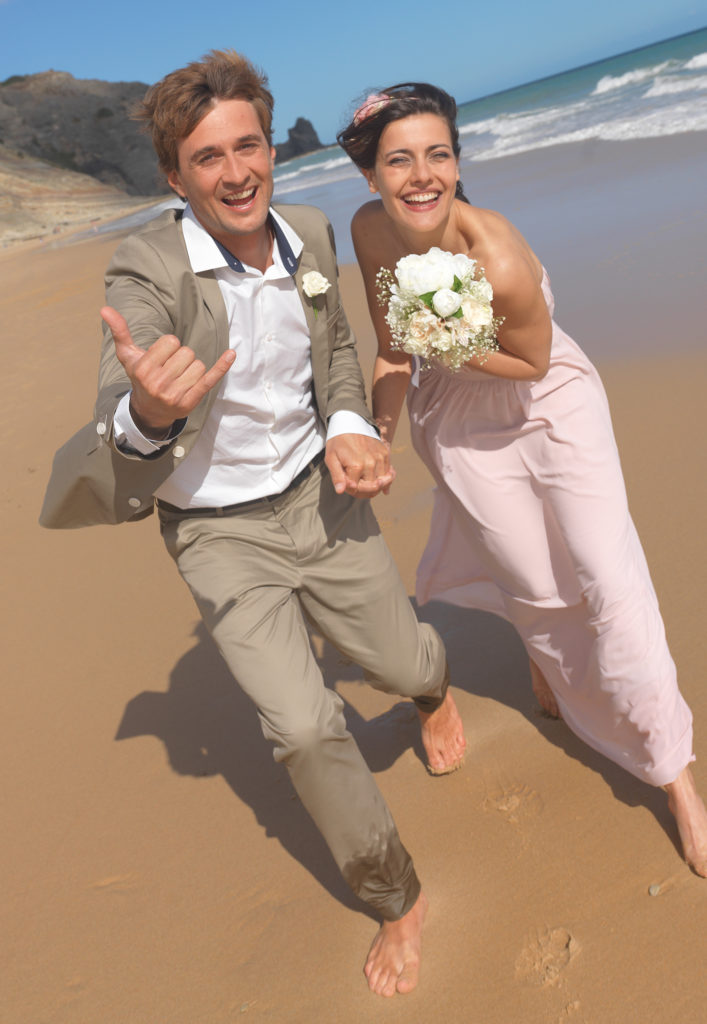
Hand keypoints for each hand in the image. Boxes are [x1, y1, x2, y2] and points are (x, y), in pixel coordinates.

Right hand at [101, 305, 235, 437]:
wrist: (149, 411)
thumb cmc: (140, 377)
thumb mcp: (128, 356)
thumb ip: (120, 332)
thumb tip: (105, 308)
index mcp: (143, 368)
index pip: (171, 341)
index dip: (169, 346)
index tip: (162, 358)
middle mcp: (158, 383)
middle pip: (187, 353)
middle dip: (181, 358)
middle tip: (171, 370)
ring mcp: (175, 394)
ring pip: (198, 365)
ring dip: (193, 368)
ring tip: (180, 378)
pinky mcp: (191, 401)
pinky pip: (210, 379)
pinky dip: (222, 366)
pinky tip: (231, 354)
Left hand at [325, 433, 394, 497]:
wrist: (349, 422)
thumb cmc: (338, 442)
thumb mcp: (331, 459)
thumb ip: (337, 476)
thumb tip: (341, 491)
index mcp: (357, 466)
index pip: (356, 489)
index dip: (350, 490)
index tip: (345, 484)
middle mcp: (371, 463)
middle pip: (371, 488)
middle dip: (362, 490)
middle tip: (355, 486)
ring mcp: (380, 458)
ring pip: (382, 483)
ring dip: (375, 487)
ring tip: (366, 484)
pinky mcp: (385, 453)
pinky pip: (390, 473)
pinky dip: (387, 481)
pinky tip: (383, 486)